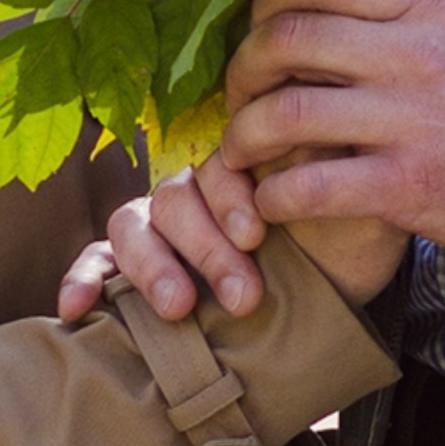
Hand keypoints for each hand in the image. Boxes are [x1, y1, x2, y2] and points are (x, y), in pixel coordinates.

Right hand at [58, 146, 408, 320]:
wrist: (340, 309)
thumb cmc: (350, 255)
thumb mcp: (364, 215)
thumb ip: (344, 177)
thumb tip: (322, 135)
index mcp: (248, 168)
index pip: (217, 166)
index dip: (229, 198)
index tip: (257, 236)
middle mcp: (200, 192)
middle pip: (174, 198)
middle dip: (204, 247)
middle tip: (242, 295)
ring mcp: (166, 230)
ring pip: (132, 223)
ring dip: (152, 265)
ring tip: (181, 308)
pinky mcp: (139, 270)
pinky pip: (96, 259)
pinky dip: (83, 277)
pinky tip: (80, 308)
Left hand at [221, 0, 444, 259]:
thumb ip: (394, 10)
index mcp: (423, 5)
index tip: (256, 28)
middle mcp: (413, 52)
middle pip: (286, 40)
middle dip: (240, 70)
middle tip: (238, 97)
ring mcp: (411, 118)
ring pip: (287, 112)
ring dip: (242, 136)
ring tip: (239, 153)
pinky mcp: (409, 183)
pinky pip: (313, 186)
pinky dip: (274, 196)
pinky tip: (271, 202)